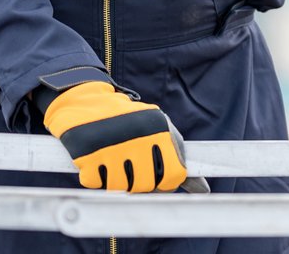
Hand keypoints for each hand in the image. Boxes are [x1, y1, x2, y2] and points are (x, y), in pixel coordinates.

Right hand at [42, 81, 189, 192]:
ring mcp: (112, 147)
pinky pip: (96, 184)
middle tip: (130, 170)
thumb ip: (178, 153)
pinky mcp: (88, 155)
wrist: (86, 100)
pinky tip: (96, 160)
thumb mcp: (157, 126)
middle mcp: (138, 138)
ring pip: (121, 187)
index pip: (173, 175)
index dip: (165, 183)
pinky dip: (94, 177)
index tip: (157, 180)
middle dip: (139, 183)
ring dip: (115, 181)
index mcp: (158, 130)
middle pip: (147, 185)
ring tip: (112, 162)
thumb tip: (202, 188)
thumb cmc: (127, 119)